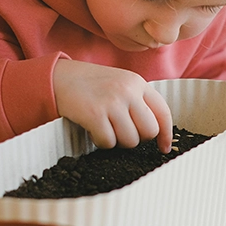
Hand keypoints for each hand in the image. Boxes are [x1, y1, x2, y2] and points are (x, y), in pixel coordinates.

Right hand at [53, 59, 171, 152]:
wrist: (58, 76)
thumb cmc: (90, 84)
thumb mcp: (120, 83)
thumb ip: (138, 101)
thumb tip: (154, 132)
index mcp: (138, 83)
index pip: (163, 113)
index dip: (166, 134)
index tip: (164, 148)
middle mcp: (128, 91)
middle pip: (149, 131)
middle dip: (137, 139)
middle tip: (122, 133)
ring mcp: (112, 102)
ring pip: (130, 140)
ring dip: (118, 142)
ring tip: (106, 129)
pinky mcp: (94, 114)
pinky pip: (108, 142)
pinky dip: (101, 142)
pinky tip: (94, 130)